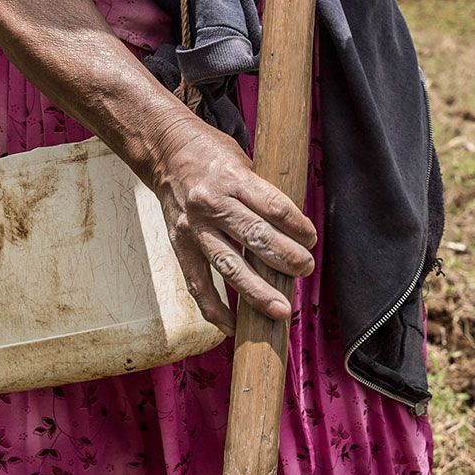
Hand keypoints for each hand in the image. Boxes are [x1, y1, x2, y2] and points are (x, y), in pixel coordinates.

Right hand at [148, 115, 315, 332]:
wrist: (163, 149)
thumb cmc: (210, 154)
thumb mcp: (242, 161)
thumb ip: (263, 193)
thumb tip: (294, 230)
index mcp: (232, 179)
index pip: (272, 207)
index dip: (297, 226)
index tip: (311, 238)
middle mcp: (211, 204)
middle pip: (254, 237)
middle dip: (285, 258)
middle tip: (305, 269)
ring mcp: (193, 227)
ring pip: (228, 266)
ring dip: (257, 291)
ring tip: (281, 310)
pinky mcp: (179, 244)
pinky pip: (197, 282)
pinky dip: (215, 308)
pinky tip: (233, 325)